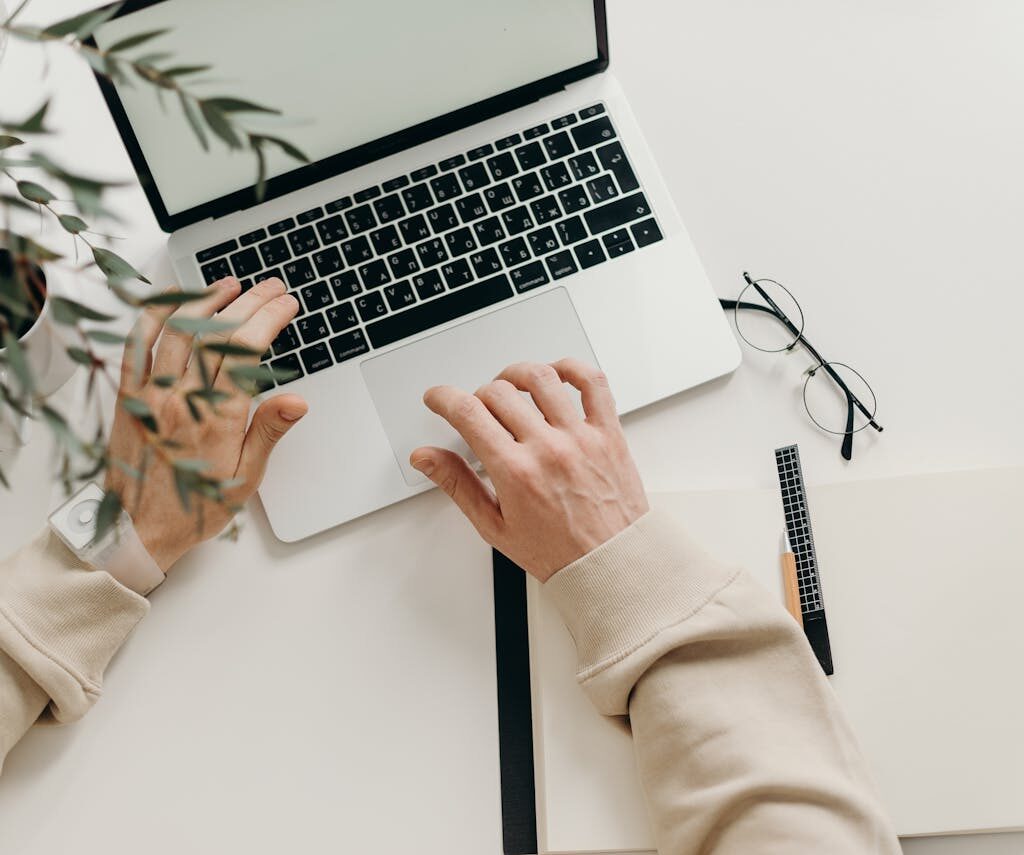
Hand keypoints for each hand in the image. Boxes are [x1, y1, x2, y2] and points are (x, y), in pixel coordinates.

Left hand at [105, 277, 306, 570]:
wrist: (136, 530)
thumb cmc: (193, 507)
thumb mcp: (244, 479)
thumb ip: (268, 433)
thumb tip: (296, 401)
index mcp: (216, 419)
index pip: (247, 352)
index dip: (269, 319)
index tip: (286, 305)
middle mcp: (181, 400)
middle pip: (218, 334)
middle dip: (250, 303)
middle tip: (271, 288)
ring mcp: (150, 394)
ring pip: (179, 330)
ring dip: (208, 300)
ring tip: (231, 285)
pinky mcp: (128, 395)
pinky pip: (136, 344)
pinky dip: (154, 315)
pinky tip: (174, 301)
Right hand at [410, 360, 648, 581]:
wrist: (611, 564)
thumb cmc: (558, 552)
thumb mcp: (494, 526)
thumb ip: (457, 485)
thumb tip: (426, 458)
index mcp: (516, 472)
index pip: (468, 414)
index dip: (443, 398)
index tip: (438, 398)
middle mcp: (548, 449)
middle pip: (498, 392)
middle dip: (477, 396)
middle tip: (477, 411)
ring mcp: (581, 437)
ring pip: (541, 378)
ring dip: (516, 374)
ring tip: (510, 387)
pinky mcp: (609, 433)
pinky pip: (593, 384)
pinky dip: (573, 368)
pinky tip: (557, 375)